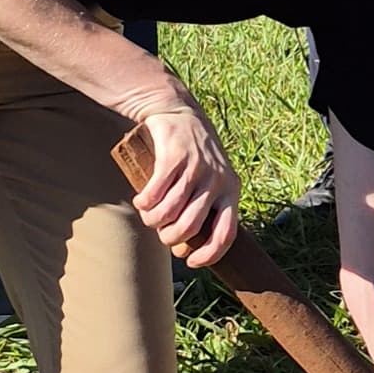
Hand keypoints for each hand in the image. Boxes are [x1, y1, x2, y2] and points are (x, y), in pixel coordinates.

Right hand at [122, 96, 241, 266]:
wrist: (178, 111)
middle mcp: (217, 180)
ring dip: (153, 220)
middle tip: (162, 234)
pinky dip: (145, 203)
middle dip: (170, 238)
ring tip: (149, 216)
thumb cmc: (193, 156)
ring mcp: (196, 168)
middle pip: (190, 227)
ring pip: (169, 212)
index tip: (191, 261)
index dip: (208, 254)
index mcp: (231, 189)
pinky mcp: (174, 157)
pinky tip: (142, 202)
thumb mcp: (212, 178)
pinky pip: (155, 193)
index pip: (226, 234)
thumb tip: (189, 247)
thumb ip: (207, 206)